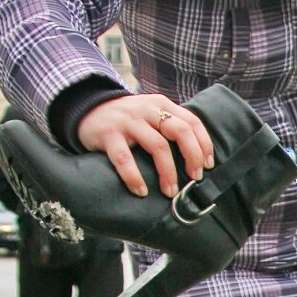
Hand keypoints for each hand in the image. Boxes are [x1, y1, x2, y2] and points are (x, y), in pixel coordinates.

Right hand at [77, 94, 215, 198]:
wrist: (88, 109)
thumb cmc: (127, 120)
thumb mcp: (151, 114)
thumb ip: (171, 126)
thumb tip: (199, 158)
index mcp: (162, 104)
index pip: (192, 122)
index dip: (204, 145)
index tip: (208, 166)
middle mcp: (147, 110)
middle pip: (180, 132)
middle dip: (193, 157)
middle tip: (195, 178)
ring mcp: (128, 121)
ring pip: (157, 146)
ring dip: (168, 173)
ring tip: (170, 192)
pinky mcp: (108, 134)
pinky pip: (125, 158)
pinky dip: (134, 177)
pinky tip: (141, 191)